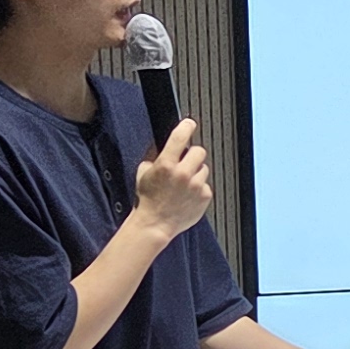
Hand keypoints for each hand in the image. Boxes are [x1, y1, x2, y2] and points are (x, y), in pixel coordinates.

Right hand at [132, 117, 213, 238]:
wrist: (155, 224)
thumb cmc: (148, 200)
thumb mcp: (144, 173)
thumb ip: (156, 157)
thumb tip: (166, 145)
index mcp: (166, 164)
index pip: (181, 136)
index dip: (187, 127)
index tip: (189, 124)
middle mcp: (183, 173)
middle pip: (199, 151)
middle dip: (191, 155)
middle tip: (184, 163)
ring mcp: (196, 186)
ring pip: (204, 168)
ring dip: (195, 172)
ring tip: (184, 184)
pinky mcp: (205, 197)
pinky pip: (206, 185)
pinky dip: (199, 188)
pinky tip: (187, 195)